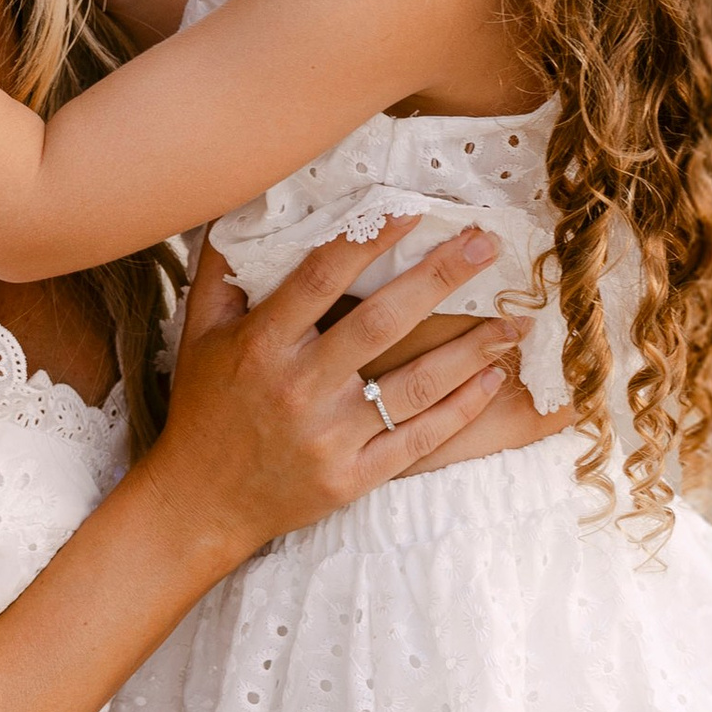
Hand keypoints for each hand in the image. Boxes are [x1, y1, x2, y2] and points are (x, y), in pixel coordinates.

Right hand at [151, 217, 520, 563]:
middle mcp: (298, 389)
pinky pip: (418, 440)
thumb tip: (249, 207)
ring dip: (470, 350)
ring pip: (415, 386)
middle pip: (381, 324)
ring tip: (513, 320)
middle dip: (438, 278)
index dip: (367, 239)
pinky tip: (492, 379)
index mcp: (261, 345)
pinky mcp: (352, 478)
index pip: (321, 278)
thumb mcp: (197, 333)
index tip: (412, 207)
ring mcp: (329, 438)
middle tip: (486, 243)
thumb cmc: (204, 408)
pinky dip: (461, 409)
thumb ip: (222, 271)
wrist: (201, 504)